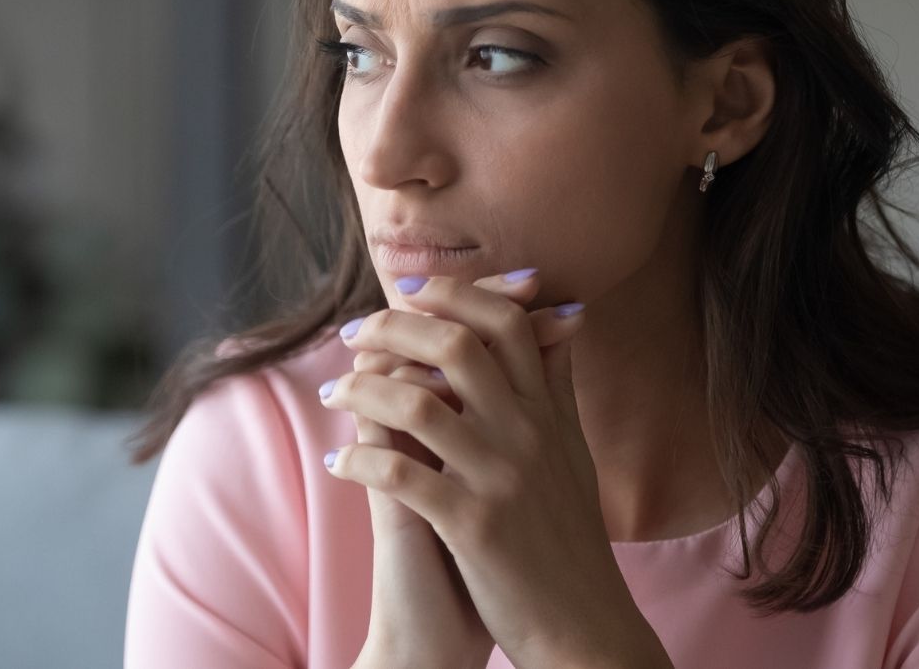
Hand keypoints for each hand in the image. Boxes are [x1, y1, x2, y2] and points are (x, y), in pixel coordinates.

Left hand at [325, 270, 666, 666]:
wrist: (584, 626)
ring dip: (360, 391)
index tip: (408, 292)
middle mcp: (528, 435)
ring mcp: (500, 479)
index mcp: (548, 414)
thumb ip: (559, 386)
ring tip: (333, 394)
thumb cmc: (569, 541)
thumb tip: (562, 319)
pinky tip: (337, 465)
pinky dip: (357, 462)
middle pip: (456, 346)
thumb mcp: (574, 453)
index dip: (453, 295)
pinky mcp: (473, 526)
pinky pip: (399, 476)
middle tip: (354, 333)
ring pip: (417, 405)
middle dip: (393, 328)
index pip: (505, 323)